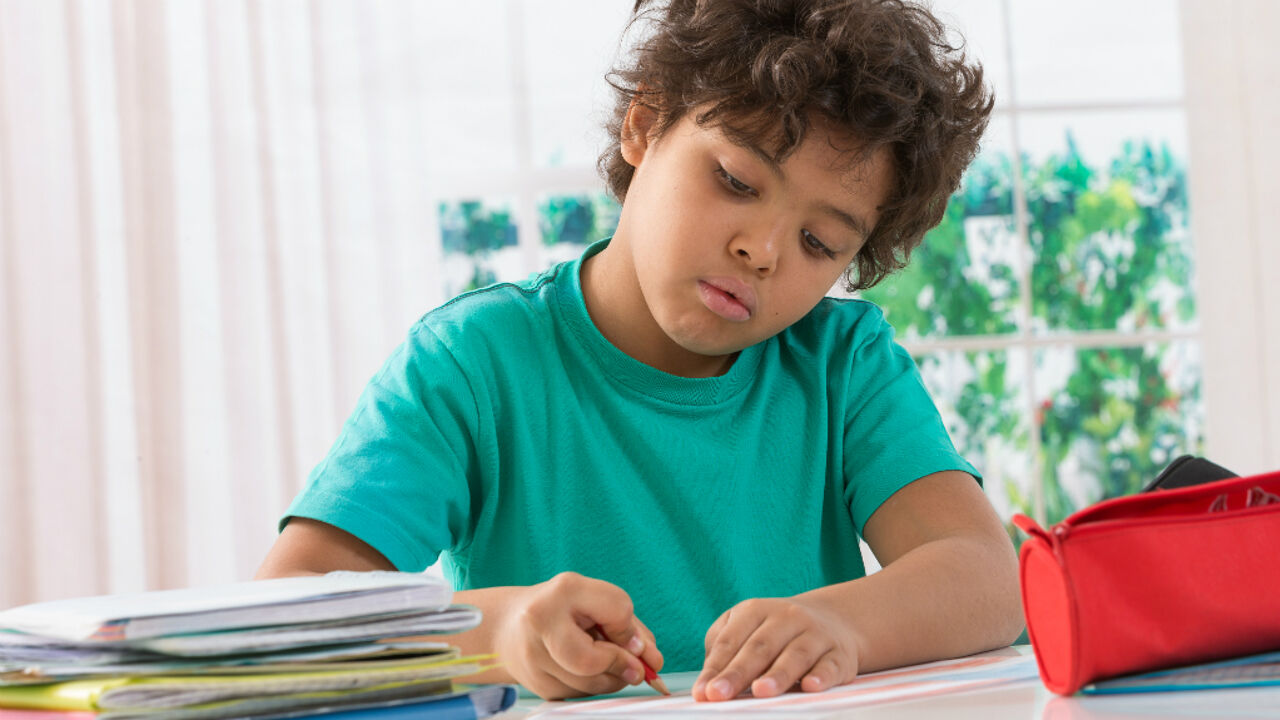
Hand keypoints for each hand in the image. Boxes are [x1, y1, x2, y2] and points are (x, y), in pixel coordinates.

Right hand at [493, 571, 663, 699]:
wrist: (509, 626)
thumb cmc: (563, 610)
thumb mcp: (595, 600)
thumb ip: (628, 626)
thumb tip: (652, 662)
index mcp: (563, 591)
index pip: (616, 612)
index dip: (631, 630)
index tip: (634, 638)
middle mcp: (540, 622)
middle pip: (593, 661)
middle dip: (621, 666)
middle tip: (637, 668)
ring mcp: (533, 657)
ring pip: (590, 684)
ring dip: (614, 679)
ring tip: (613, 663)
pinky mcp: (537, 685)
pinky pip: (581, 694)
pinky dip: (596, 686)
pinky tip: (590, 670)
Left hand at [692, 596, 862, 701]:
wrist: (833, 620)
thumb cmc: (776, 632)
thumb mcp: (746, 627)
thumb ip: (723, 649)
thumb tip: (707, 682)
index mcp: (755, 610)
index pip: (731, 640)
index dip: (715, 667)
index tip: (702, 692)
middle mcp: (786, 618)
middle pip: (760, 647)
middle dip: (738, 673)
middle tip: (719, 694)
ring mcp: (815, 635)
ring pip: (795, 655)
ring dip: (778, 674)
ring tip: (760, 691)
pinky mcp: (839, 654)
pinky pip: (831, 665)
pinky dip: (821, 676)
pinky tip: (810, 686)